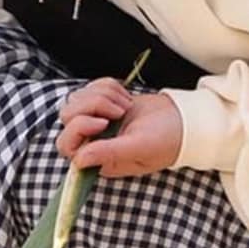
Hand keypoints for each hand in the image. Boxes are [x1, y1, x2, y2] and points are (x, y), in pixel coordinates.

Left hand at [57, 82, 182, 177]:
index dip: (78, 128)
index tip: (103, 123)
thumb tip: (77, 161)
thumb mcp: (138, 148)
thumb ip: (108, 153)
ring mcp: (96, 120)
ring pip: (76, 98)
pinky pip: (91, 86)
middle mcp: (93, 141)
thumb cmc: (166, 141)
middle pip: (67, 116)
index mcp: (99, 159)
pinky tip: (126, 98)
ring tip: (124, 106)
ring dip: (101, 95)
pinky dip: (108, 87)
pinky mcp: (103, 102)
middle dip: (92, 106)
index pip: (66, 144)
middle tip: (119, 111)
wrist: (183, 120)